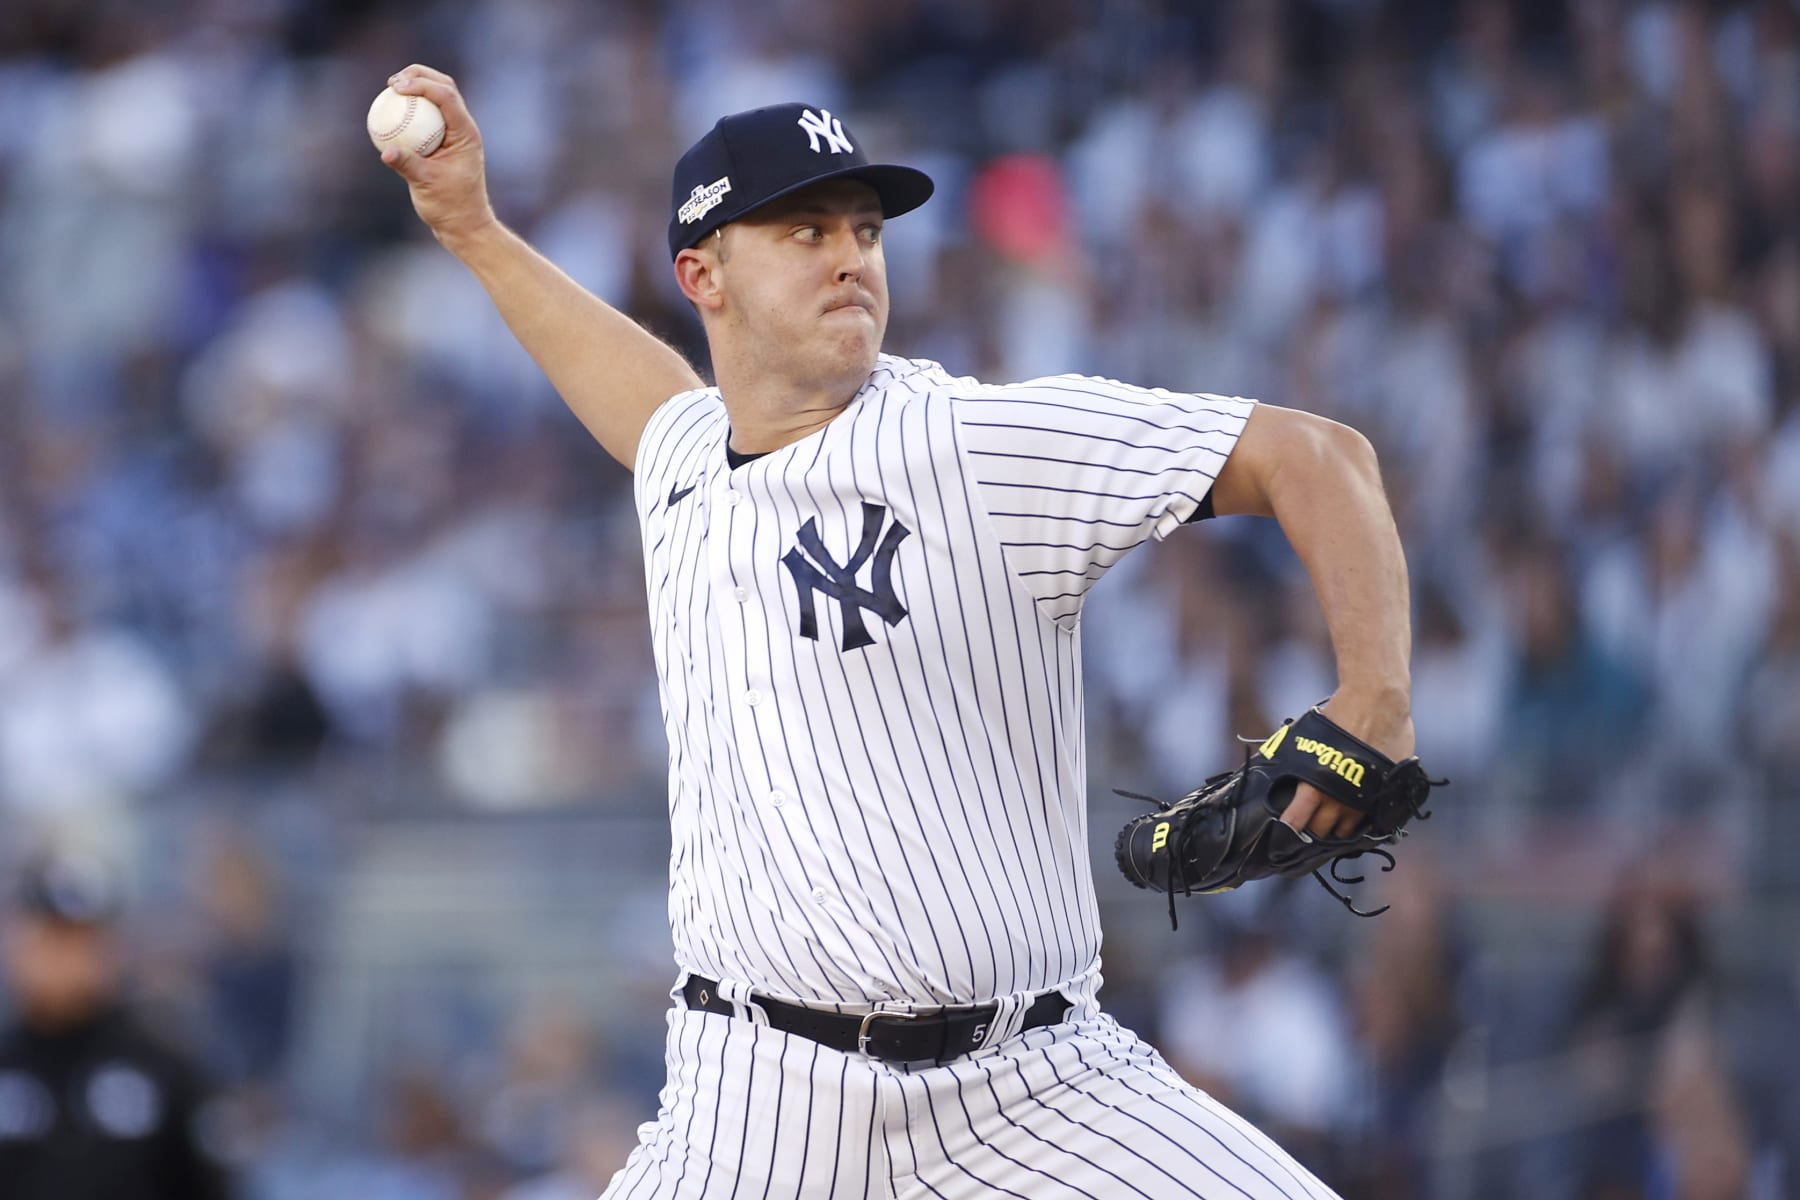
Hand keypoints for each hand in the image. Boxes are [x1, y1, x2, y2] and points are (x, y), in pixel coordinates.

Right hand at [378, 65, 496, 246]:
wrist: (464, 225)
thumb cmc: (451, 207)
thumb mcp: (427, 185)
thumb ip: (407, 165)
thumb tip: (386, 151)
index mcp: (465, 133)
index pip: (446, 96)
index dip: (421, 84)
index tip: (397, 87)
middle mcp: (462, 128)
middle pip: (444, 87)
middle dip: (419, 75)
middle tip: (393, 82)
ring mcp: (453, 134)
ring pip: (436, 99)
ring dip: (415, 87)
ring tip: (391, 89)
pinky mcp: (443, 142)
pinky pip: (425, 117)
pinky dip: (409, 110)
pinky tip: (388, 112)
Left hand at [1278, 689, 1413, 839]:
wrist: (1377, 701)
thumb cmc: (1339, 714)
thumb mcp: (1306, 736)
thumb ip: (1294, 759)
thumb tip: (1273, 766)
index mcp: (1314, 784)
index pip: (1296, 821)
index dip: (1289, 829)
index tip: (1285, 832)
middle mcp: (1339, 797)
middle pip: (1321, 831)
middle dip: (1312, 829)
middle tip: (1309, 823)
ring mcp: (1364, 799)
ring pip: (1346, 831)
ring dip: (1337, 827)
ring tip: (1332, 818)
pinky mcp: (1385, 794)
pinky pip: (1370, 820)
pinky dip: (1360, 820)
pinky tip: (1354, 814)